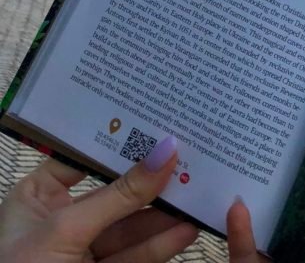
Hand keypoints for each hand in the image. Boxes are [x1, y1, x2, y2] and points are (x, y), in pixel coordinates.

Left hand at [0, 135, 197, 261]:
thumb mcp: (67, 229)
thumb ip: (120, 195)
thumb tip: (166, 151)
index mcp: (37, 196)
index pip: (84, 157)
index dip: (121, 141)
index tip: (160, 124)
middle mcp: (60, 218)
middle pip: (114, 192)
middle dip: (151, 181)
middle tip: (189, 161)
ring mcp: (81, 251)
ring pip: (130, 227)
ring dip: (164, 215)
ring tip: (198, 196)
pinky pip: (134, 257)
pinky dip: (160, 246)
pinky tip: (185, 232)